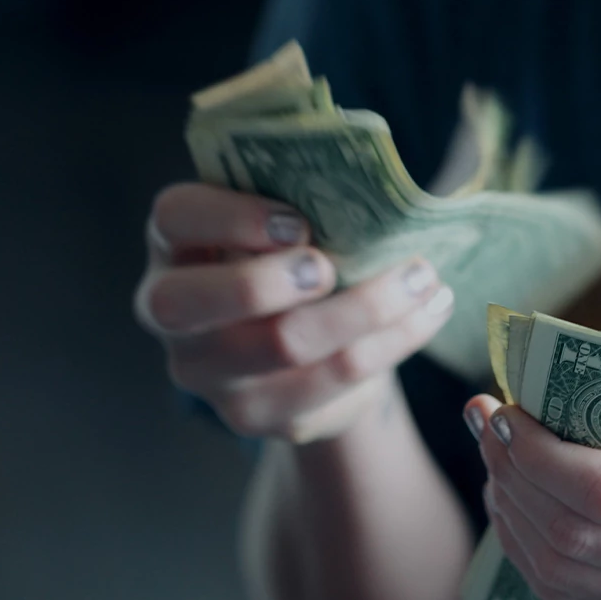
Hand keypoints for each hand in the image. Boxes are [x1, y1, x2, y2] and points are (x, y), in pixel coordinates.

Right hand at [134, 183, 454, 442]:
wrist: (308, 347)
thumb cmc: (295, 258)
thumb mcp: (286, 222)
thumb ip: (303, 198)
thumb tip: (373, 184)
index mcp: (176, 244)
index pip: (174, 218)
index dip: (229, 217)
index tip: (297, 222)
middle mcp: (172, 313)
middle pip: (192, 302)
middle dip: (267, 281)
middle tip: (331, 267)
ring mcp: (210, 374)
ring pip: (282, 345)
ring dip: (365, 307)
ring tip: (422, 277)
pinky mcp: (260, 415)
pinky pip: (333, 381)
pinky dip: (393, 341)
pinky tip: (428, 312)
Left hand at [470, 386, 600, 599]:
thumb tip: (541, 373)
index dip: (538, 454)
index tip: (505, 409)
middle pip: (573, 536)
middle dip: (511, 474)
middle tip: (487, 422)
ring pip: (559, 575)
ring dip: (510, 511)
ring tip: (495, 458)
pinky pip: (571, 599)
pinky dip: (529, 549)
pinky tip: (516, 501)